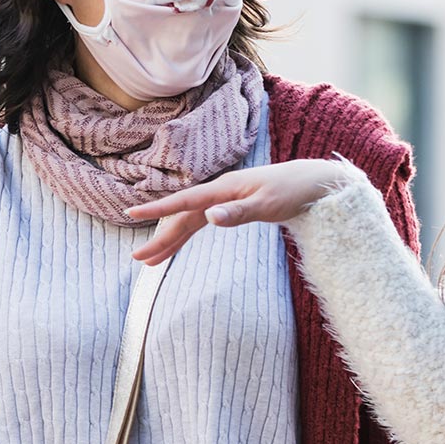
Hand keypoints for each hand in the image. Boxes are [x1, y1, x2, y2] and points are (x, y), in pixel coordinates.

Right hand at [127, 159, 355, 264]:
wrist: (312, 182)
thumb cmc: (292, 191)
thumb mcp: (268, 204)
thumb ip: (238, 212)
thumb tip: (209, 218)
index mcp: (223, 189)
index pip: (184, 202)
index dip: (157, 209)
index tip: (132, 213)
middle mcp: (219, 193)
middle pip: (182, 218)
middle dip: (160, 239)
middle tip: (138, 259)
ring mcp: (224, 200)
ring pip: (189, 222)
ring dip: (171, 241)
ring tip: (151, 261)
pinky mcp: (231, 207)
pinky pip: (201, 223)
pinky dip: (187, 235)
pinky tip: (177, 244)